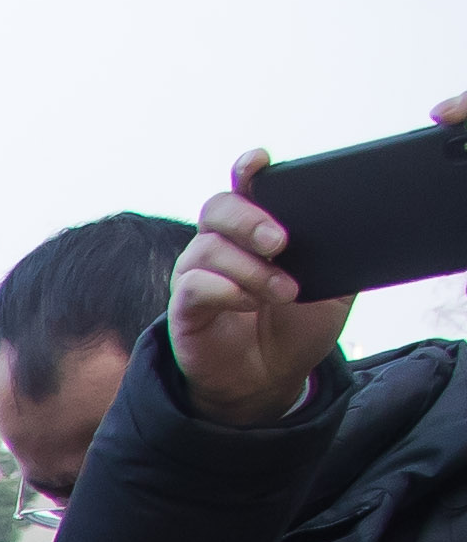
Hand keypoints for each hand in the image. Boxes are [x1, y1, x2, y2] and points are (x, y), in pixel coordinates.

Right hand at [181, 98, 459, 426]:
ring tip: (284, 293)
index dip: (248, 168)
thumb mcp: (334, 287)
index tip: (260, 162)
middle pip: (218, 207)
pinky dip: (229, 292)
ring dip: (253, 270)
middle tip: (283, 243)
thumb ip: (340, 254)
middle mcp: (218, 245)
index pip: (244, 187)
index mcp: (253, 231)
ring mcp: (196, 275)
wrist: (268, 379)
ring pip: (209, 248)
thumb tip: (359, 227)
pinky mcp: (183, 308)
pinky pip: (197, 286)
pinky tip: (251, 306)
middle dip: (251, 220)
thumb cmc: (294, 327)